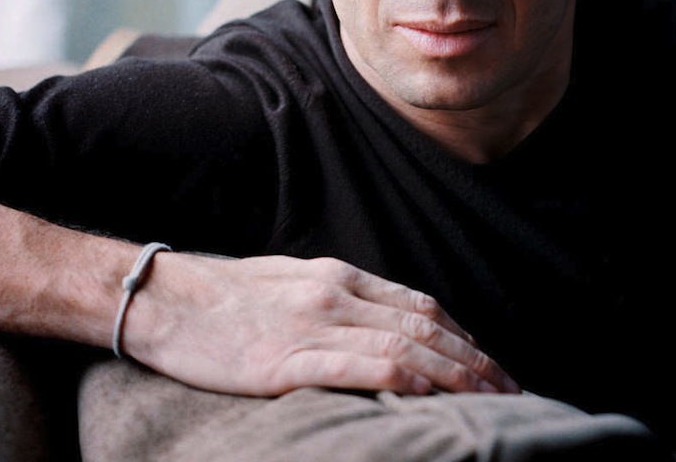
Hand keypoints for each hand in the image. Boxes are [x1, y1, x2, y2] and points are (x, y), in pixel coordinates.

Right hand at [124, 253, 519, 396]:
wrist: (166, 297)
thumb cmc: (224, 296)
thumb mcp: (291, 285)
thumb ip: (335, 301)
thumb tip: (375, 325)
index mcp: (338, 276)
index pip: (418, 304)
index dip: (461, 334)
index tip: (488, 361)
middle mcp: (337, 292)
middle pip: (423, 323)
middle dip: (473, 357)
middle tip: (509, 387)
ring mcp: (314, 322)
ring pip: (403, 343)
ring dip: (454, 372)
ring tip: (489, 398)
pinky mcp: (286, 358)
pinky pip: (356, 364)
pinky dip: (398, 376)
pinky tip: (426, 392)